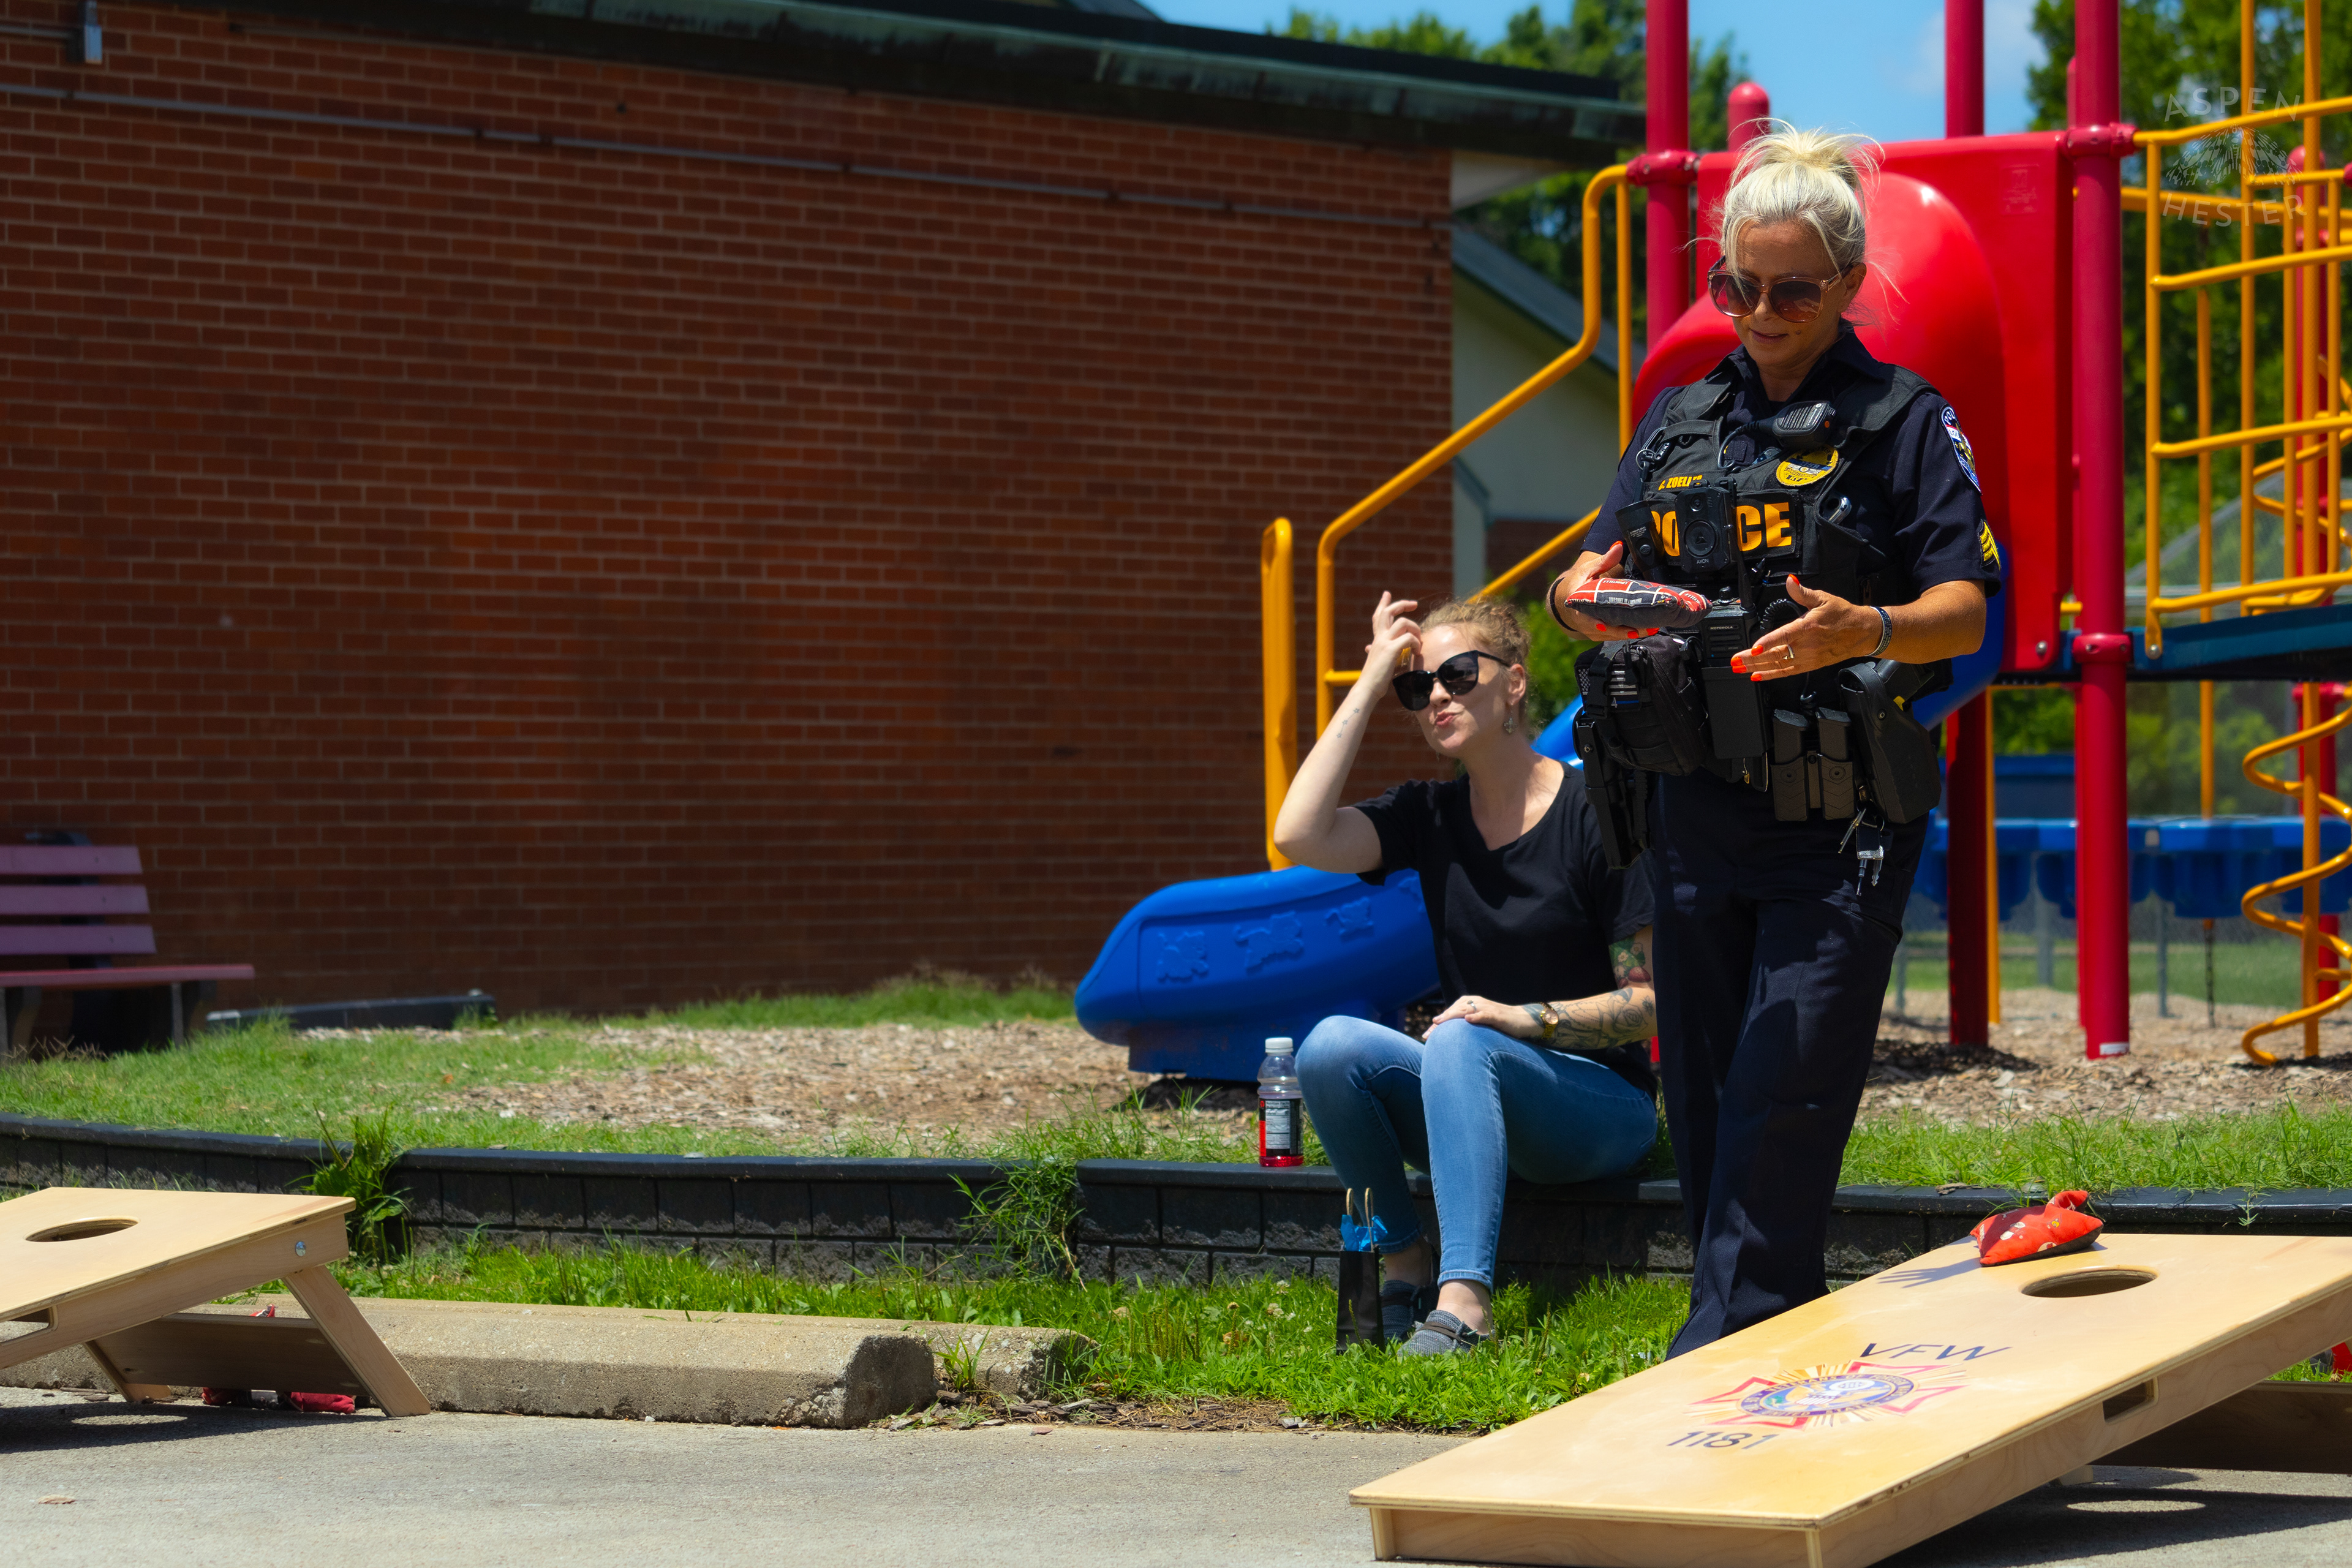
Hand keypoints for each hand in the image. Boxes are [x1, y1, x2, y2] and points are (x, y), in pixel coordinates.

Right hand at [1363, 592, 1420, 680]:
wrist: (1368, 688)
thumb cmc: (1373, 678)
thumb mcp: (1375, 660)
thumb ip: (1375, 651)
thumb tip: (1368, 647)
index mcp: (1377, 640)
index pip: (1378, 616)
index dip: (1383, 604)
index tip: (1387, 594)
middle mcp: (1379, 638)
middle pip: (1388, 612)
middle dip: (1402, 604)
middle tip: (1414, 604)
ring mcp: (1384, 642)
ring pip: (1403, 622)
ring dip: (1415, 629)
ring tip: (1419, 641)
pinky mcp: (1391, 649)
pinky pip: (1409, 638)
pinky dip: (1416, 643)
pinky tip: (1417, 651)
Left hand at [1424, 995, 1538, 1039]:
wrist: (1523, 1020)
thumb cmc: (1500, 1024)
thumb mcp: (1480, 1024)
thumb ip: (1466, 1027)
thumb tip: (1449, 1040)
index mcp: (1470, 1003)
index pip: (1450, 1013)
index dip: (1437, 1024)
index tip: (1426, 1036)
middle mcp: (1476, 1003)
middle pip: (1454, 1011)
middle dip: (1440, 1022)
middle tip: (1428, 1035)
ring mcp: (1486, 1008)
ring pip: (1465, 1010)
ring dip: (1451, 1017)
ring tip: (1439, 1024)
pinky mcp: (1497, 1015)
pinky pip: (1485, 1014)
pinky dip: (1476, 1016)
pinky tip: (1468, 1020)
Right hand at [1548, 543, 1640, 641]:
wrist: (1565, 604)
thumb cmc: (1577, 585)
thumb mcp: (1587, 571)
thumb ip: (1603, 561)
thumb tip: (1618, 547)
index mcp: (1576, 605)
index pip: (1585, 616)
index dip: (1595, 623)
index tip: (1605, 625)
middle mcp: (1583, 621)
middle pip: (1604, 630)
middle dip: (1623, 630)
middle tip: (1642, 627)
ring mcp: (1591, 631)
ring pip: (1612, 635)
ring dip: (1630, 633)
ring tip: (1650, 628)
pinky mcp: (1599, 636)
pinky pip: (1615, 636)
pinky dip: (1629, 633)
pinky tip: (1646, 630)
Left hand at [1731, 575, 1882, 680]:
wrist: (1863, 632)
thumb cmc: (1843, 614)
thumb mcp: (1823, 598)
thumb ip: (1802, 592)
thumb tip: (1791, 581)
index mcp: (1808, 627)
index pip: (1784, 636)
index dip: (1768, 642)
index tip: (1754, 647)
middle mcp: (1807, 645)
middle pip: (1776, 654)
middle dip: (1753, 658)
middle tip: (1735, 660)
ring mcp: (1809, 657)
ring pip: (1779, 665)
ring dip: (1757, 667)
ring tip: (1740, 668)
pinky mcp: (1811, 665)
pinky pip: (1788, 672)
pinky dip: (1771, 675)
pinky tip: (1757, 676)